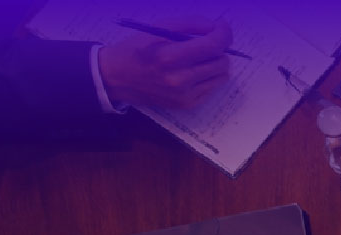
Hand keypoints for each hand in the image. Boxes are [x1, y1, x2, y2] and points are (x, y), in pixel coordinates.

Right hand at [98, 19, 233, 110]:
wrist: (116, 77)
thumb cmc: (137, 48)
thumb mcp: (157, 28)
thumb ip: (190, 24)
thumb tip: (217, 26)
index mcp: (169, 57)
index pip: (212, 46)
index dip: (224, 34)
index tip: (223, 27)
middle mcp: (179, 79)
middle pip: (221, 62)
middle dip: (218, 49)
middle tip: (204, 44)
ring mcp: (184, 95)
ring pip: (221, 76)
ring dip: (215, 63)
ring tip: (198, 58)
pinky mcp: (187, 105)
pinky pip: (212, 88)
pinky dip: (207, 77)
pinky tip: (191, 72)